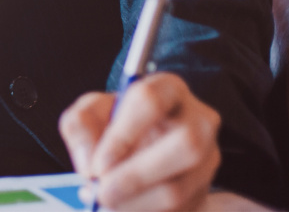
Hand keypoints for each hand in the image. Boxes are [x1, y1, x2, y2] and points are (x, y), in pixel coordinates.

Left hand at [58, 73, 221, 210]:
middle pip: (185, 145)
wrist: (143, 149)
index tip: (98, 164)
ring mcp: (208, 158)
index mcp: (168, 89)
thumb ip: (80, 126)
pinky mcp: (205, 191)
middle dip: (136, 176)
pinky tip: (125, 209)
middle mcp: (198, 120)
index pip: (150, 101)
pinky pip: (179, 210)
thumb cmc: (117, 125)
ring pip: (180, 187)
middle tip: (103, 192)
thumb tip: (89, 163)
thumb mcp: (91, 113)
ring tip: (108, 203)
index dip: (122, 136)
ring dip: (137, 203)